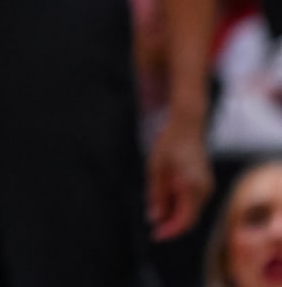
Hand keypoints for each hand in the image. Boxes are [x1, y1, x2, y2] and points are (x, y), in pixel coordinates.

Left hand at [147, 114, 211, 240]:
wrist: (187, 126)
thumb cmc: (168, 144)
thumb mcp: (156, 169)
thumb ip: (156, 194)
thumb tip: (154, 218)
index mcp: (192, 186)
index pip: (185, 219)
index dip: (170, 230)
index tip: (155, 235)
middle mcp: (204, 190)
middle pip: (190, 218)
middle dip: (172, 225)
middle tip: (154, 227)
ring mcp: (207, 187)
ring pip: (192, 211)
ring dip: (176, 215)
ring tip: (156, 209)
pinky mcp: (205, 184)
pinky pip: (193, 202)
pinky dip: (180, 205)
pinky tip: (165, 199)